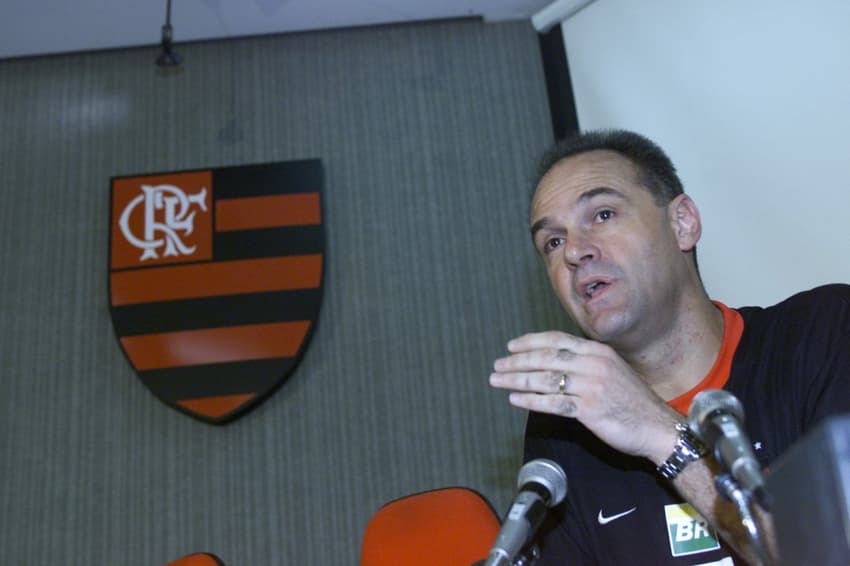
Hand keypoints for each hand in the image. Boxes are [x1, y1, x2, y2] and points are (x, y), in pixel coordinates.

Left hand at [490, 331, 680, 462]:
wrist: (658, 427)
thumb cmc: (634, 402)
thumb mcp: (612, 371)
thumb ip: (587, 363)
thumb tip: (556, 362)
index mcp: (598, 352)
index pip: (557, 340)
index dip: (531, 342)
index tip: (512, 346)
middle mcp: (593, 364)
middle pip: (546, 357)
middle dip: (517, 361)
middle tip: (498, 365)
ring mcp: (591, 386)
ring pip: (545, 379)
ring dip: (517, 380)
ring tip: (498, 381)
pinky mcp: (589, 409)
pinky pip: (553, 402)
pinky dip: (531, 401)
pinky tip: (515, 400)